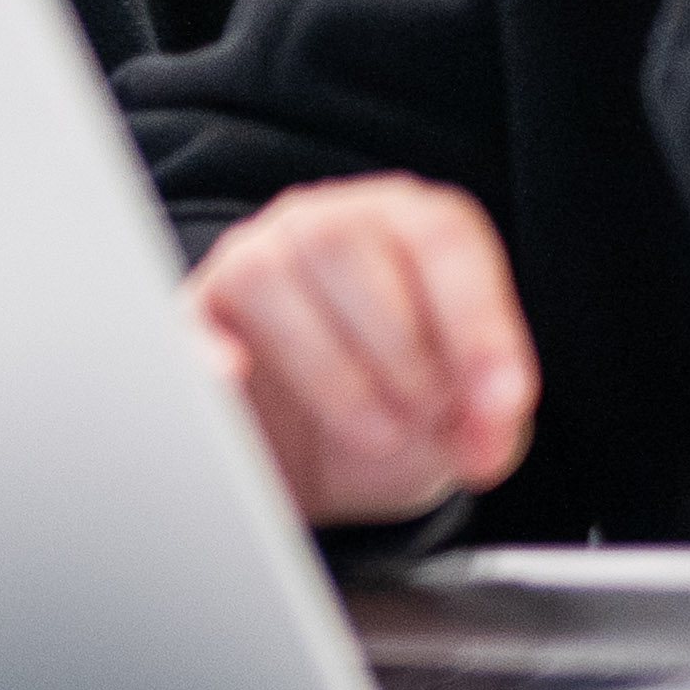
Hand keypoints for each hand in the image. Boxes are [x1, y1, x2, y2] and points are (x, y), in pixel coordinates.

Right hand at [186, 176, 539, 525]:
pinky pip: (190, 319)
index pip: (441, 233)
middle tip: (424, 422)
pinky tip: (238, 379)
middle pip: (349, 242)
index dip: (478, 320)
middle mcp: (324, 222)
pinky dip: (211, 349)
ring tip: (372, 433)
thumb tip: (486, 435)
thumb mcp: (460, 422)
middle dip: (403, 352)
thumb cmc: (395, 416)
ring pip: (270, 274)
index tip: (499, 402)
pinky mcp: (193, 317)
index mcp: (406, 225)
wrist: (314, 466)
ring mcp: (251, 261)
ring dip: (333, 370)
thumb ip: (487, 421)